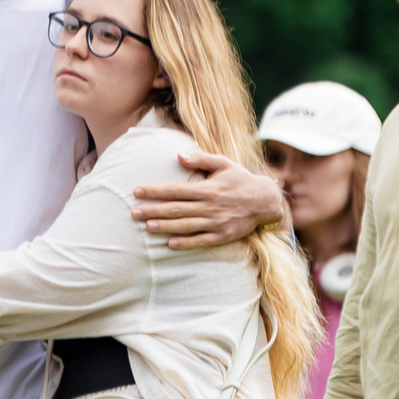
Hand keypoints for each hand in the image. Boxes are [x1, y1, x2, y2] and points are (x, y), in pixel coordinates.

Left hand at [131, 152, 289, 249]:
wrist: (265, 201)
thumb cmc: (240, 179)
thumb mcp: (223, 163)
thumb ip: (201, 159)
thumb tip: (179, 155)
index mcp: (207, 189)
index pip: (175, 190)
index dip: (155, 191)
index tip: (136, 191)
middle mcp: (210, 207)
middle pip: (176, 209)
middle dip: (153, 210)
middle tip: (132, 212)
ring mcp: (216, 223)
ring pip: (186, 226)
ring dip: (165, 227)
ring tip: (147, 226)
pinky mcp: (223, 236)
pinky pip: (201, 240)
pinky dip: (186, 242)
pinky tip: (170, 243)